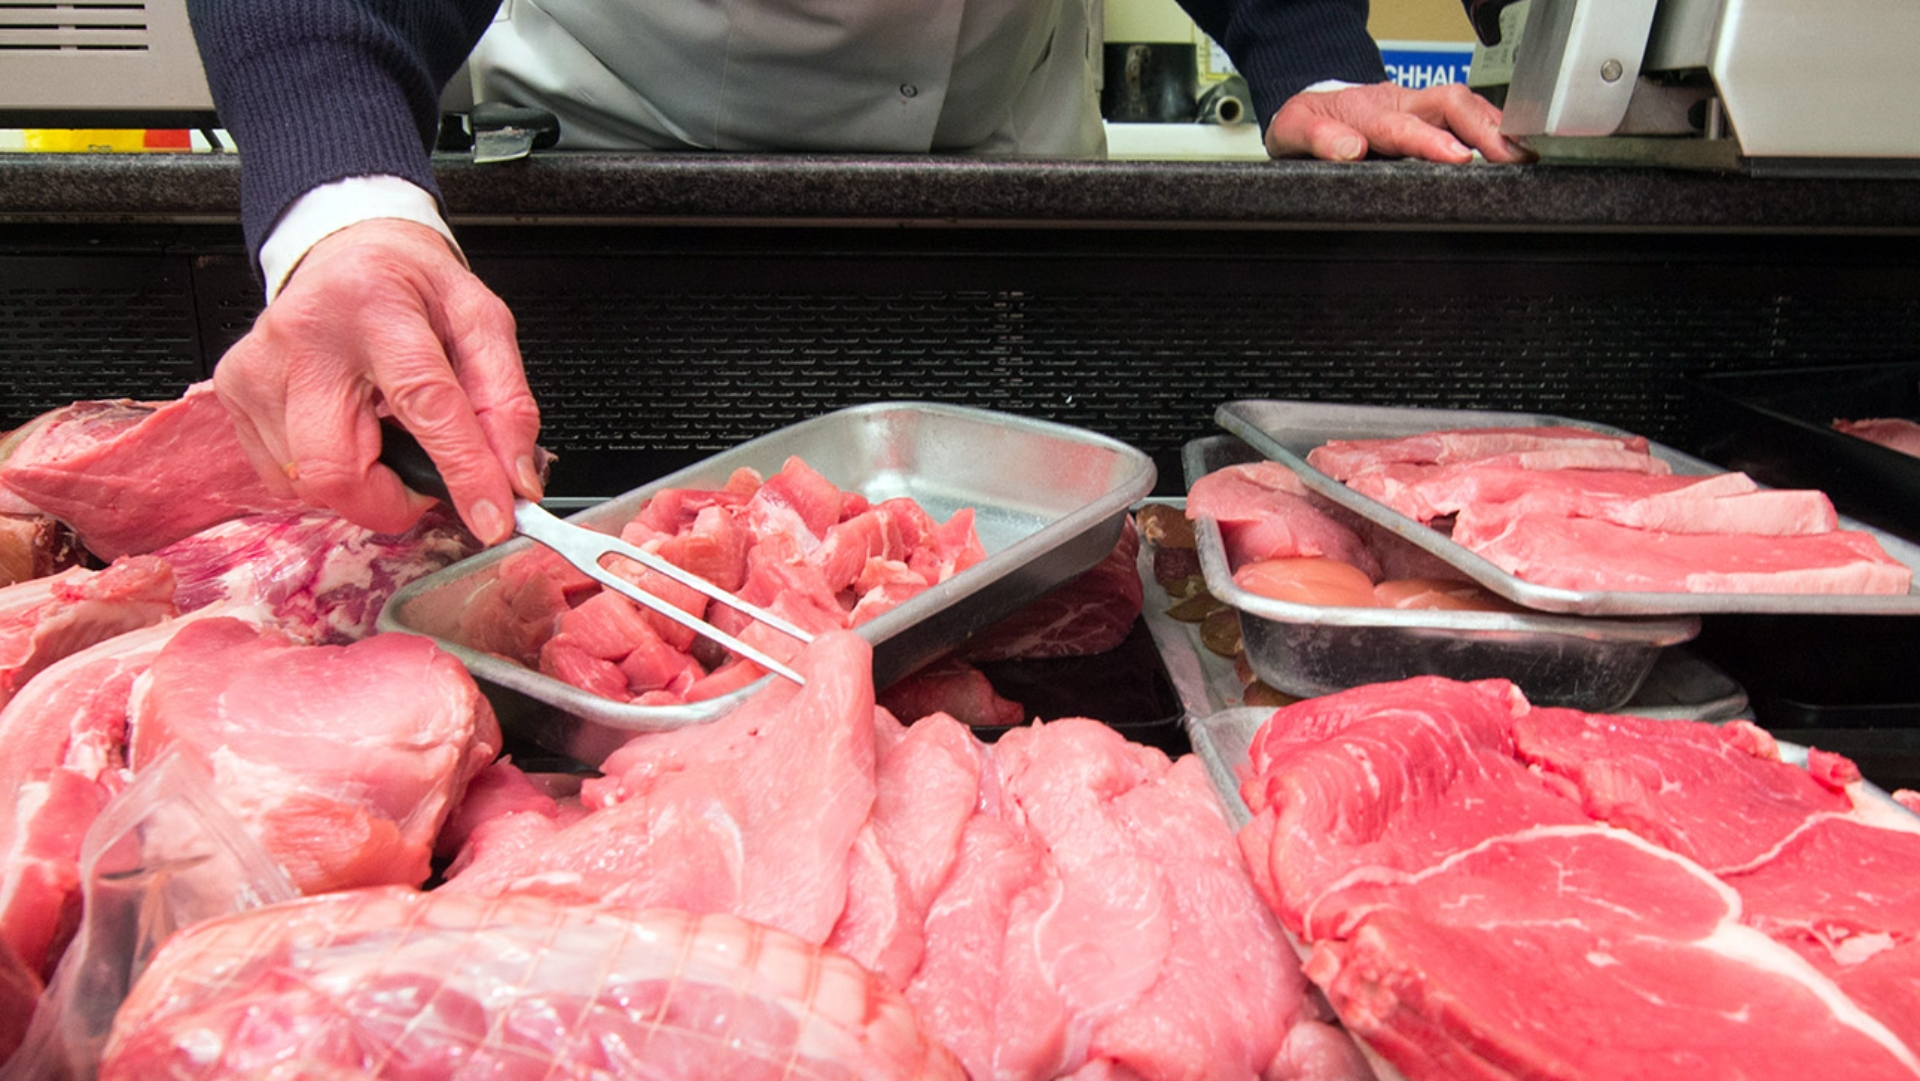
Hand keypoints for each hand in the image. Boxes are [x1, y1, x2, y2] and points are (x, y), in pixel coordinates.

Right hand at [213, 219, 542, 544]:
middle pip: (339, 469)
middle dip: (394, 501)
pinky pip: (283, 478)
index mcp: (376, 306)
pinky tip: (347, 431)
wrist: (346, 252)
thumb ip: (506, 402)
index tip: (493, 519)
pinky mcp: (235, 393)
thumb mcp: (481, 324)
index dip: (463, 472)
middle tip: (425, 479)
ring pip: (310, 484)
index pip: (423, 403)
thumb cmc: (412, 288)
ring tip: (385, 435)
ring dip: (365, 485)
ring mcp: (259, 367)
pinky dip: (328, 475)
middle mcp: (305, 337)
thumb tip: (514, 479)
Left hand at [1265, 82, 1532, 163]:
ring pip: (1465, 105)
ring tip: (1525, 157)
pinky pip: (1466, 113)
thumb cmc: (1305, 122)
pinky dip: (1492, 128)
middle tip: (1514, 158)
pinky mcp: (1428, 113)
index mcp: (1366, 110)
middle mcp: (1399, 102)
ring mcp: (1416, 105)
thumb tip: (1350, 151)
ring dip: (1496, 128)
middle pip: (1451, 104)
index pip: (1404, 126)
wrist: (1308, 107)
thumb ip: (1318, 138)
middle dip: (1485, 129)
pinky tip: (1513, 148)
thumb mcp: (1293, 131)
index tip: (1460, 158)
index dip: (1433, 142)